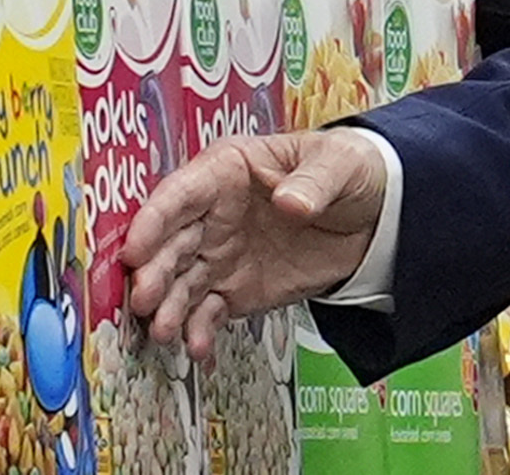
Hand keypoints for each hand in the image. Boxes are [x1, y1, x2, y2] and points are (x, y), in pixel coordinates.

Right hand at [122, 130, 387, 360]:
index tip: (135, 247)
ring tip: (164, 331)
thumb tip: (290, 203)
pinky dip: (199, 330)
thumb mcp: (340, 163)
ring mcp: (219, 255)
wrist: (374, 216)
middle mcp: (212, 215)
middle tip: (144, 297)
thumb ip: (314, 182)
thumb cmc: (346, 171)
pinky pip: (207, 312)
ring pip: (180, 283)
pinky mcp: (234, 290)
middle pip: (170, 243)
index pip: (180, 194)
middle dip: (153, 271)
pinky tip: (197, 346)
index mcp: (227, 171)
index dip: (154, 220)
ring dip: (167, 307)